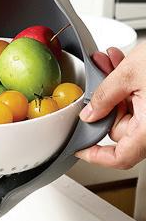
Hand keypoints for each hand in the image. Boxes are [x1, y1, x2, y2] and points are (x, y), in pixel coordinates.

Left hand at [76, 43, 145, 168]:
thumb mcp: (129, 74)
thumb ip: (103, 97)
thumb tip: (89, 114)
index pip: (121, 157)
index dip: (96, 156)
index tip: (81, 150)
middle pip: (118, 129)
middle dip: (104, 102)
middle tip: (98, 80)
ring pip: (127, 111)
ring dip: (114, 88)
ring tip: (108, 63)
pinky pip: (138, 102)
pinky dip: (127, 85)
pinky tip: (120, 65)